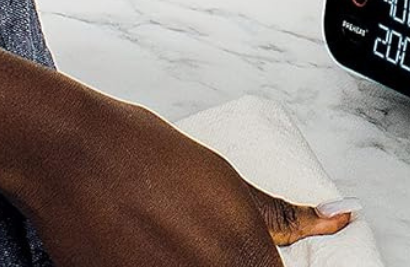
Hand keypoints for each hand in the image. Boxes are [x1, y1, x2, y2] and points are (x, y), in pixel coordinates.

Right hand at [20, 95, 352, 266]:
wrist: (72, 154)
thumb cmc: (146, 157)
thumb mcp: (228, 181)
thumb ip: (284, 215)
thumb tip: (337, 218)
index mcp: (242, 252)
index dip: (266, 266)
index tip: (255, 256)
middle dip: (231, 263)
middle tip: (199, 242)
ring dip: (187, 264)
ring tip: (169, 243)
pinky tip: (146, 251)